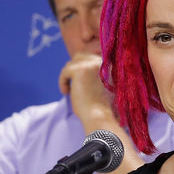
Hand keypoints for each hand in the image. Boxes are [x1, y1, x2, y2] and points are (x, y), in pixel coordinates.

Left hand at [58, 53, 143, 173]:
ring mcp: (91, 64)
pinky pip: (65, 70)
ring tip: (70, 90)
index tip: (80, 82)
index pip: (92, 58)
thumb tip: (78, 70)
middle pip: (82, 56)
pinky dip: (63, 81)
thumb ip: (94, 77)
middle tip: (72, 84)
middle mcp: (102, 62)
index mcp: (111, 66)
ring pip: (72, 62)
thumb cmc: (102, 109)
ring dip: (68, 75)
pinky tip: (66, 92)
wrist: (100, 117)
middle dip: (75, 68)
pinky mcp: (79, 70)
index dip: (84, 67)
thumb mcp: (102, 88)